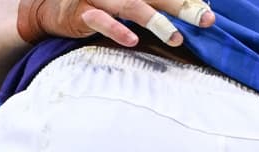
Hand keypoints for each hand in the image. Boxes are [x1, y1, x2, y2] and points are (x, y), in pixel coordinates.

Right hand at [17, 0, 212, 46]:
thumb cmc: (99, 4)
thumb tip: (194, 8)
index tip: (209, 8)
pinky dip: (117, 30)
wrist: (49, 6)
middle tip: (206, 19)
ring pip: (130, 5)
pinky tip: (132, 41)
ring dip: (155, 20)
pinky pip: (99, 20)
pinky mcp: (81, 11)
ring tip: (176, 38)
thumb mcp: (128, 0)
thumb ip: (154, 2)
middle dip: (182, 5)